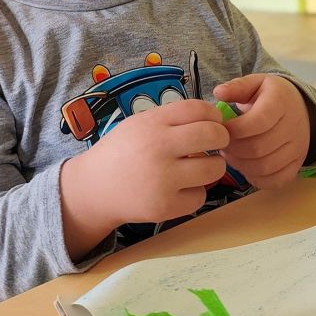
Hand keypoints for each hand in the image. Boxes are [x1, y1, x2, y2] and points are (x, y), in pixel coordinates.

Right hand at [60, 99, 227, 258]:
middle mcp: (158, 148)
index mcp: (152, 123)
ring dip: (213, 166)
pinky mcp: (166, 206)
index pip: (197, 109)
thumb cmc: (121, 152)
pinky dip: (195, 192)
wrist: (93, 189)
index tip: (215, 122)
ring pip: (214, 168)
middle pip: (212, 135)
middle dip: (222, 138)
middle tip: (217, 143)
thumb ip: (171, 119)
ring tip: (199, 167)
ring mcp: (163, 179)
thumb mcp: (139, 124)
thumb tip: (213, 118)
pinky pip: (200, 196)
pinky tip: (181, 188)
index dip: (213, 114)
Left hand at [213, 74, 309, 189]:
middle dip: (233, 149)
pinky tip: (245, 166)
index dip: (234, 129)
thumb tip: (218, 92)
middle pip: (258, 147)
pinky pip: (276, 180)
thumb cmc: (270, 96)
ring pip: (265, 166)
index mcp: (281, 102)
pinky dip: (257, 178)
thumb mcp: (255, 83)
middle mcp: (294, 126)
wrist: (300, 108)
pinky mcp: (297, 164)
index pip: (258, 122)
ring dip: (240, 165)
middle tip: (220, 145)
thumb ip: (237, 87)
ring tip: (230, 154)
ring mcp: (298, 148)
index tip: (219, 129)